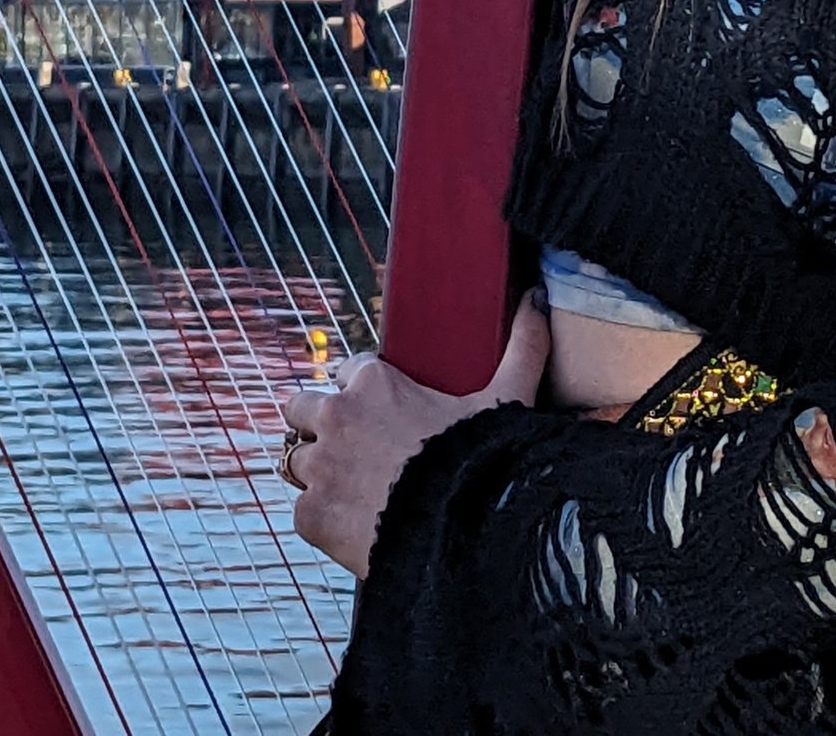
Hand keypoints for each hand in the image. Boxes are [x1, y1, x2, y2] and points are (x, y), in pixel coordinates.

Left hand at [280, 291, 549, 578]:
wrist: (468, 535)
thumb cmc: (485, 462)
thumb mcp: (507, 399)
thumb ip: (521, 346)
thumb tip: (537, 299)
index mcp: (373, 381)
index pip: (351, 371)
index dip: (367, 392)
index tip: (386, 414)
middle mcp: (337, 415)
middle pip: (302, 407)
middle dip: (323, 425)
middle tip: (355, 450)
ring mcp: (319, 466)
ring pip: (298, 459)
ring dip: (319, 471)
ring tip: (353, 490)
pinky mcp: (310, 514)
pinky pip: (303, 509)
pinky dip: (324, 518)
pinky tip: (355, 526)